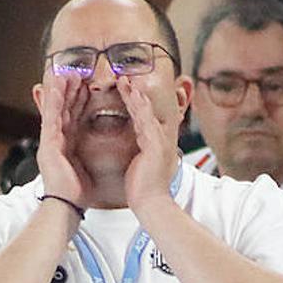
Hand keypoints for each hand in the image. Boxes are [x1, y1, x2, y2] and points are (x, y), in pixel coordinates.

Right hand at [35, 73, 92, 206]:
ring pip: (55, 110)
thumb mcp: (86, 168)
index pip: (73, 117)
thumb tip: (96, 155)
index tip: (85, 85)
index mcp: (65, 145)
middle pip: (63, 109)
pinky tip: (56, 89)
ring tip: (65, 72)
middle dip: (69, 90)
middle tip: (75, 71)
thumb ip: (87, 156)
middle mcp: (55, 141)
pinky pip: (50, 119)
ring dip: (60, 91)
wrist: (66, 207)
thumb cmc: (77, 193)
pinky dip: (53, 103)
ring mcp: (50, 142)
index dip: (78, 100)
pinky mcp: (48, 145)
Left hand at [120, 77, 179, 213]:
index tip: (124, 91)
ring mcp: (160, 141)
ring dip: (135, 95)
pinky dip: (139, 106)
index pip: (142, 118)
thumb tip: (135, 153)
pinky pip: (146, 120)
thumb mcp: (138, 166)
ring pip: (146, 112)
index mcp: (154, 144)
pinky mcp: (156, 145)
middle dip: (134, 94)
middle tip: (123, 78)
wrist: (151, 204)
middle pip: (145, 111)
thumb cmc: (142, 190)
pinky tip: (133, 94)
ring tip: (125, 80)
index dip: (134, 103)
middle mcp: (160, 139)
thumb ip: (138, 155)